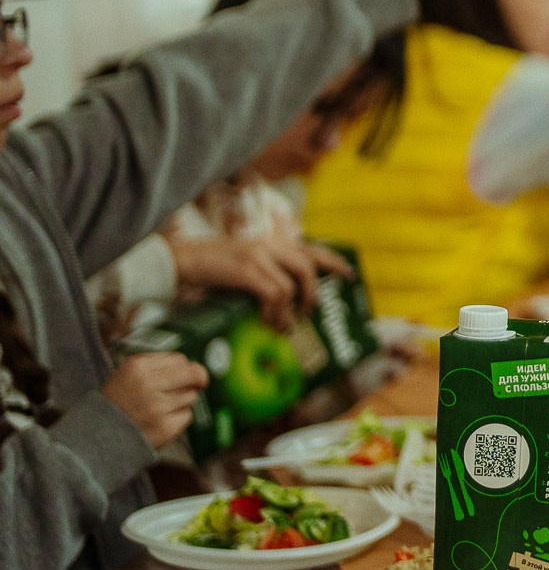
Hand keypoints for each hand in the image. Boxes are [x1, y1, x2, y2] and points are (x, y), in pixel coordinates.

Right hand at [101, 352, 208, 447]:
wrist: (94, 437)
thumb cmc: (115, 404)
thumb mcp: (126, 374)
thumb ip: (156, 366)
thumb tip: (190, 365)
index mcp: (137, 367)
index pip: (180, 359)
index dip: (186, 367)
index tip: (187, 373)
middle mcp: (147, 384)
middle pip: (194, 374)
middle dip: (199, 379)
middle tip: (199, 383)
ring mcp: (156, 407)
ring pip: (191, 396)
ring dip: (182, 401)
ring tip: (160, 408)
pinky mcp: (163, 427)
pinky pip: (186, 416)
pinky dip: (178, 419)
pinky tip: (160, 420)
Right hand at [170, 235, 351, 329]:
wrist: (179, 260)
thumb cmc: (210, 266)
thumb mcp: (244, 263)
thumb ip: (266, 271)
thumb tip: (285, 298)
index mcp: (271, 243)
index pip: (311, 249)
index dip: (333, 261)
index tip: (349, 274)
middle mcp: (269, 245)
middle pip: (308, 266)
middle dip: (313, 293)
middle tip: (308, 312)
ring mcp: (258, 256)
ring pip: (292, 284)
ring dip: (291, 310)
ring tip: (284, 326)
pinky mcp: (246, 270)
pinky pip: (274, 294)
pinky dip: (276, 311)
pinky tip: (270, 322)